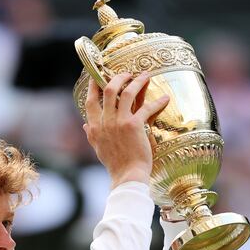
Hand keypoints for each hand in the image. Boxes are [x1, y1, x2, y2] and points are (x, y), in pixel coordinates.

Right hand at [83, 72, 169, 187]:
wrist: (128, 176)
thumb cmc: (116, 165)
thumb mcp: (98, 149)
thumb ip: (91, 135)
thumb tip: (84, 125)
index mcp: (95, 127)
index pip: (90, 101)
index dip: (93, 86)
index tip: (97, 76)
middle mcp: (105, 122)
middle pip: (109, 90)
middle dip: (119, 77)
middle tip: (127, 73)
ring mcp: (119, 122)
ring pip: (127, 92)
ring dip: (137, 81)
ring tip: (145, 76)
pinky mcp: (134, 125)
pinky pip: (146, 108)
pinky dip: (157, 102)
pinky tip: (165, 99)